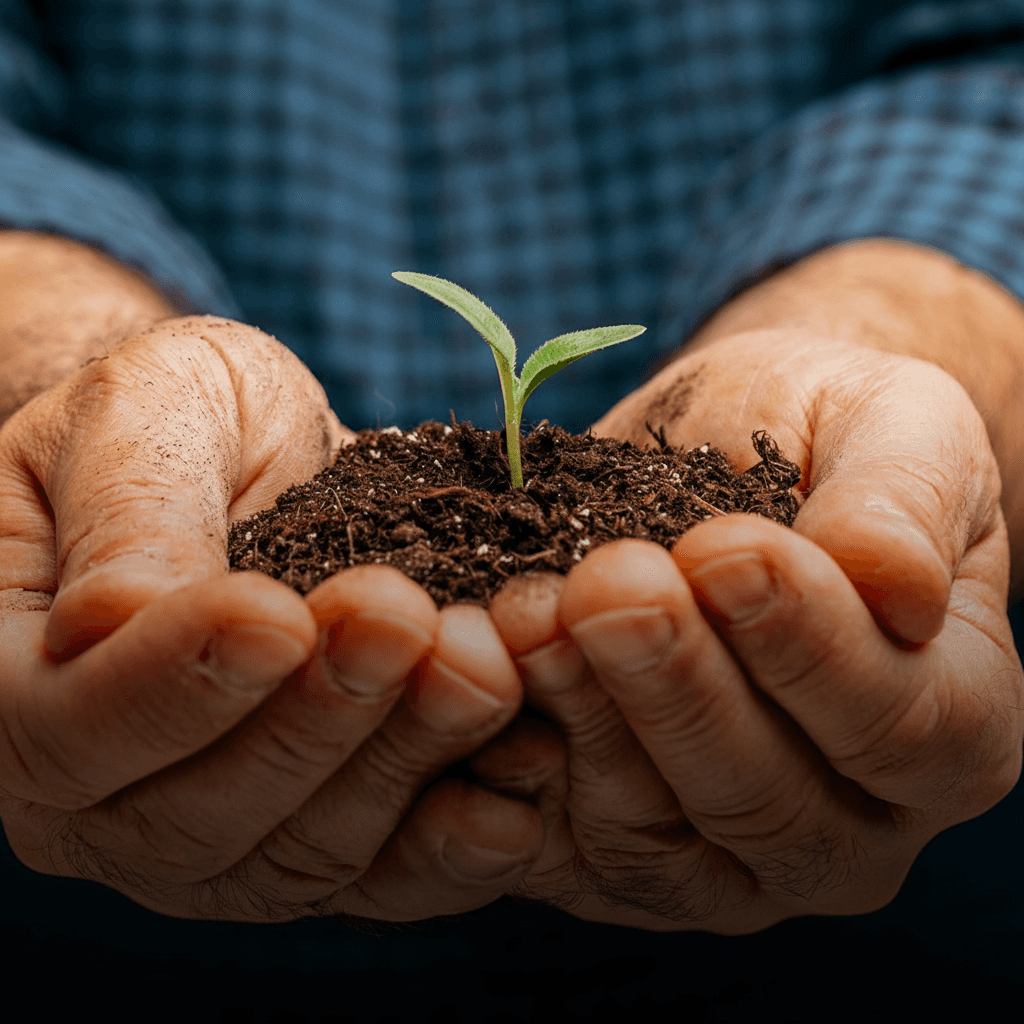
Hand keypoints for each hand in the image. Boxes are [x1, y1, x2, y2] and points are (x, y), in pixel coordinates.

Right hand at [0, 316, 557, 921]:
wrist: (264, 463)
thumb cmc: (184, 422)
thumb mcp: (144, 415)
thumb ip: (127, 513)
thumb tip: (104, 625)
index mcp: (20, 686)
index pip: (71, 725)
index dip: (176, 682)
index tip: (274, 614)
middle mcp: (108, 798)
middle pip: (198, 816)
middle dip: (316, 721)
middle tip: (404, 623)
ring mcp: (222, 834)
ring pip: (304, 855)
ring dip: (403, 766)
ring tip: (482, 669)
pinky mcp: (326, 835)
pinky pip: (384, 879)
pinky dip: (455, 848)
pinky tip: (518, 798)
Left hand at [480, 331, 1023, 931]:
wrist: (732, 459)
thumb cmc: (826, 439)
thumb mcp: (896, 429)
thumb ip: (904, 504)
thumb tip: (895, 588)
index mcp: (949, 729)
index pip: (895, 721)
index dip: (805, 643)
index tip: (724, 550)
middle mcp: (844, 826)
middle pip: (760, 797)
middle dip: (674, 685)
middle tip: (607, 583)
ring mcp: (722, 862)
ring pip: (646, 833)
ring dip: (579, 718)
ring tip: (529, 611)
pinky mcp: (608, 857)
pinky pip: (549, 847)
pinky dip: (502, 778)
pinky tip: (475, 684)